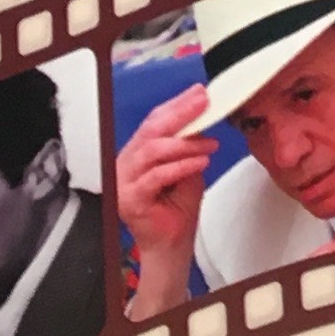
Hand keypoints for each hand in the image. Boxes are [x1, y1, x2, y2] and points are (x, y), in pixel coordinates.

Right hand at [114, 85, 218, 320]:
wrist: (172, 243)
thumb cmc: (177, 208)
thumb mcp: (188, 166)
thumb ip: (190, 144)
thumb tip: (204, 114)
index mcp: (138, 152)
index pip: (155, 121)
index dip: (177, 105)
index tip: (200, 93)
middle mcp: (127, 163)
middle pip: (151, 130)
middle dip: (181, 114)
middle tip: (204, 104)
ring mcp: (125, 181)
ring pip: (153, 150)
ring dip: (186, 144)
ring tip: (209, 145)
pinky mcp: (130, 199)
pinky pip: (156, 176)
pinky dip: (181, 166)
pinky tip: (200, 162)